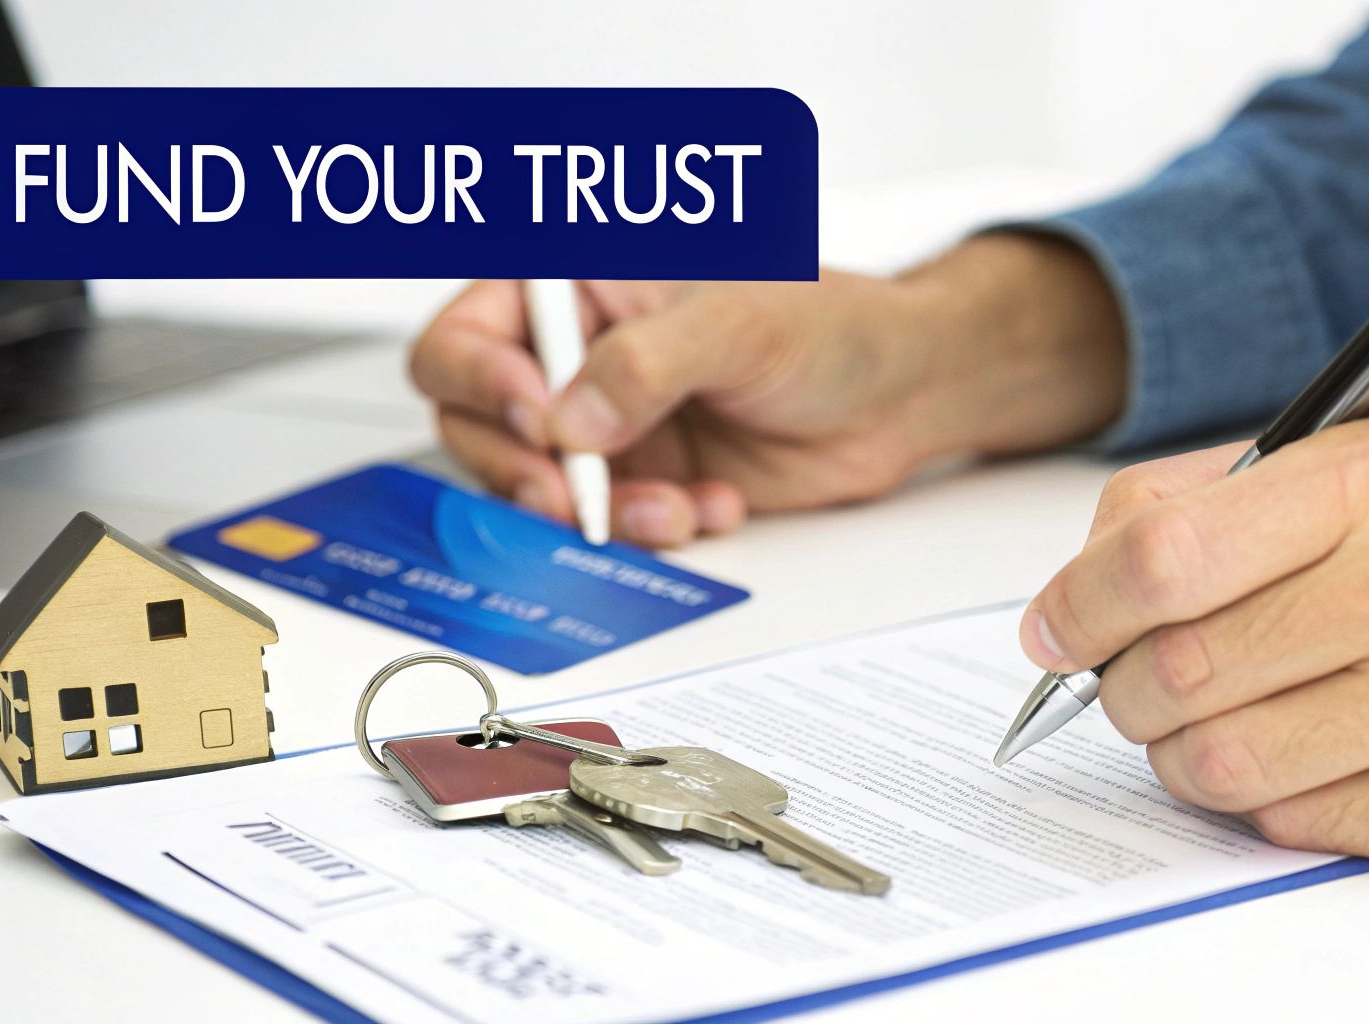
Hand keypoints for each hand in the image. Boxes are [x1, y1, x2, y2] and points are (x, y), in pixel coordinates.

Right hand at [409, 234, 1126, 545]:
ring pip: (538, 487)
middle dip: (524, 469)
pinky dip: (651, 531)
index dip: (483, 380)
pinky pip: (606, 526)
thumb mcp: (736, 324)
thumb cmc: (828, 325)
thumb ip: (646, 364)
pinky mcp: (641, 480)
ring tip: (671, 508)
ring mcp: (604, 424)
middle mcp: (575, 356)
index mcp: (577, 284)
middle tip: (573, 499)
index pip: (472, 333)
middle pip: (478, 422)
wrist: (897, 396)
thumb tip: (569, 419)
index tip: (536, 418)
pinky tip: (711, 508)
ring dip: (597, 512)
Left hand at [1021, 422, 1368, 863]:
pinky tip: (1307, 750)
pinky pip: (1291, 824)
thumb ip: (1222, 502)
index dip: (1076, 603)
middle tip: (1133, 677)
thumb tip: (1085, 575)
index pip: (1160, 556)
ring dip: (1182, 750)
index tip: (1052, 628)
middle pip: (1174, 671)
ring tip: (1219, 715)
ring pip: (1214, 764)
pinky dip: (1268, 797)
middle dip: (1121, 686)